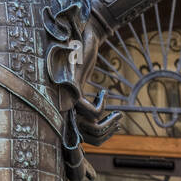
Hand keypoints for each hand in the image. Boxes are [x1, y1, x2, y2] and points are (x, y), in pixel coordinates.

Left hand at [73, 14, 120, 145]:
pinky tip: (103, 93)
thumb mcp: (82, 84)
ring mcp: (67, 101)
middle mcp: (63, 108)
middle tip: (117, 122)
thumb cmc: (80, 59)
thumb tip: (95, 122)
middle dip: (106, 134)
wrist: (80, 36)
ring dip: (109, 125)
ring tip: (117, 116)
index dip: (95, 144)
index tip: (107, 141)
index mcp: (64, 109)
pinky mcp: (73, 91)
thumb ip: (83, 103)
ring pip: (91, 128)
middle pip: (87, 138)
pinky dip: (102, 105)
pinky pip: (93, 112)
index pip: (78, 140)